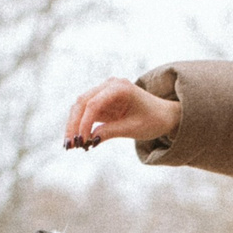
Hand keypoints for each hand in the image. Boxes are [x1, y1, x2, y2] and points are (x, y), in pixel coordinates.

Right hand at [64, 78, 180, 149]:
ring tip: (70, 146)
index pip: (94, 103)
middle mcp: (109, 85)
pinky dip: (79, 126)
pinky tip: (77, 141)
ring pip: (79, 107)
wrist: (163, 115)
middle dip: (74, 124)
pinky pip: (84, 113)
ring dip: (73, 125)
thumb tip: (89, 140)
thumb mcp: (134, 128)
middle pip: (82, 102)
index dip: (84, 123)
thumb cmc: (153, 119)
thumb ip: (111, 132)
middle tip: (70, 146)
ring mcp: (103, 92)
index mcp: (120, 87)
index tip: (82, 141)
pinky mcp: (100, 102)